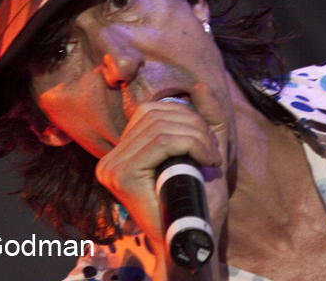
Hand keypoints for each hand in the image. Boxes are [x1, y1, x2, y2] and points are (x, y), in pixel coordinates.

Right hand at [95, 82, 230, 277]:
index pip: (151, 110)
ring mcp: (112, 166)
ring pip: (160, 127)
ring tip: (212, 157)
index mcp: (125, 150)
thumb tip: (199, 86)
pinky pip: (161, 142)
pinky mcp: (121, 175)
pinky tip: (206, 161)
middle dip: (195, 125)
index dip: (186, 115)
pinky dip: (192, 144)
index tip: (208, 142)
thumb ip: (206, 117)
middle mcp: (112, 157)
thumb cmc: (198, 199)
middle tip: (214, 151)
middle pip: (156, 114)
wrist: (193, 238)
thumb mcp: (206, 149)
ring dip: (197, 136)